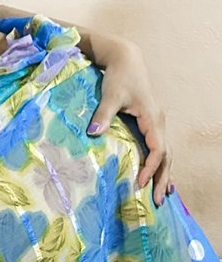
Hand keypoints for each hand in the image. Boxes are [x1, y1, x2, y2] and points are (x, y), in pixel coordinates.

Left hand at [90, 38, 171, 203]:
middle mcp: (159, 123)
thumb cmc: (119, 77)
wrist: (126, 60)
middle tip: (158, 201)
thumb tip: (94, 132)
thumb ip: (103, 114)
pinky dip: (160, 163)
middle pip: (167, 156)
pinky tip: (156, 176)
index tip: (139, 183)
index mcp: (153, 118)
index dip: (151, 168)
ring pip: (166, 153)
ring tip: (162, 195)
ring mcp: (157, 123)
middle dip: (162, 178)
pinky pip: (159, 147)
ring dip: (163, 173)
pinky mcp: (150, 123)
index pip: (158, 149)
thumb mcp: (110, 94)